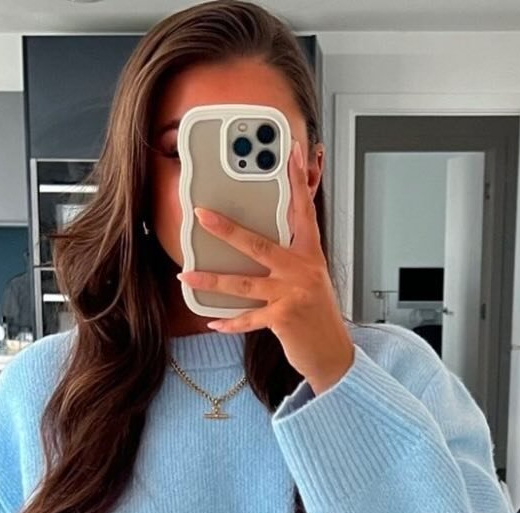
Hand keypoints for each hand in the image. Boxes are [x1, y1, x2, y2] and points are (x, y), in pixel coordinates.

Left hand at [176, 138, 354, 393]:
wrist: (331, 352)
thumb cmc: (318, 315)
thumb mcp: (311, 279)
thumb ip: (291, 258)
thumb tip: (261, 243)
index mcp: (310, 255)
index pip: (303, 210)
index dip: (297, 181)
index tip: (290, 153)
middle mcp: (302, 271)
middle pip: (259, 244)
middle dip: (227, 230)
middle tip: (203, 215)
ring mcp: (292, 295)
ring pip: (244, 283)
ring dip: (212, 281)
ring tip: (187, 276)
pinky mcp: (283, 319)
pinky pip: (248, 319)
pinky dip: (230, 323)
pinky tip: (213, 322)